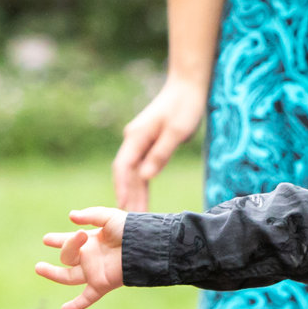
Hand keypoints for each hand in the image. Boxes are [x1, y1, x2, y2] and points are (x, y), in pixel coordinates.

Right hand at [35, 208, 129, 308]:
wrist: (144, 246)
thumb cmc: (129, 230)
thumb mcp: (109, 217)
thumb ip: (91, 215)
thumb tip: (71, 216)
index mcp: (92, 242)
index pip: (71, 242)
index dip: (58, 240)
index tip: (47, 240)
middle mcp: (91, 258)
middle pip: (68, 257)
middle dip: (60, 248)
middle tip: (48, 238)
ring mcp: (94, 272)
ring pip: (69, 276)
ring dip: (54, 273)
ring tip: (39, 267)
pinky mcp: (101, 284)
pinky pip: (87, 298)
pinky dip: (76, 305)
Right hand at [113, 76, 206, 210]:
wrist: (187, 87)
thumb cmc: (184, 107)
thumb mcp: (176, 132)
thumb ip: (160, 154)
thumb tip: (146, 176)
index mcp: (136, 136)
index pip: (123, 166)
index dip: (122, 187)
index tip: (120, 206)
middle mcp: (133, 140)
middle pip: (126, 173)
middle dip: (126, 195)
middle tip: (127, 221)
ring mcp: (139, 142)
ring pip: (133, 172)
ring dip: (133, 193)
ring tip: (133, 216)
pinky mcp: (148, 144)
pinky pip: (141, 168)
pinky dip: (141, 184)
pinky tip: (141, 199)